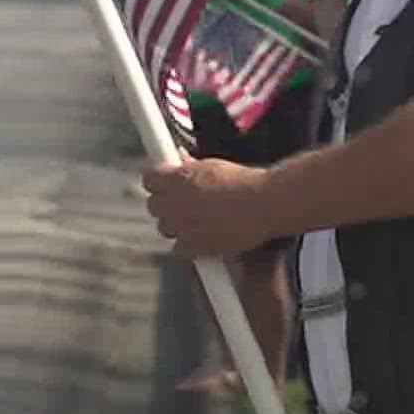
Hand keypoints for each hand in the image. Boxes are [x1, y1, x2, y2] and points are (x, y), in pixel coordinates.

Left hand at [142, 155, 275, 256]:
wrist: (264, 204)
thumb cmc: (245, 182)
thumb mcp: (214, 165)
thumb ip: (192, 168)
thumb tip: (183, 164)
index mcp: (178, 178)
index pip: (149, 179)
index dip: (157, 182)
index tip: (164, 184)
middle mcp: (174, 202)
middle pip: (153, 205)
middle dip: (165, 204)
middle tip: (181, 202)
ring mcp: (182, 225)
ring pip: (164, 228)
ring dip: (175, 224)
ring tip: (195, 220)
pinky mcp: (193, 246)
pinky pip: (178, 249)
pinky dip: (187, 245)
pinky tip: (201, 237)